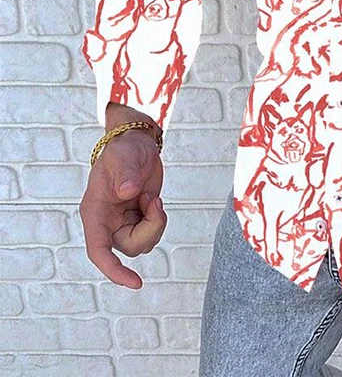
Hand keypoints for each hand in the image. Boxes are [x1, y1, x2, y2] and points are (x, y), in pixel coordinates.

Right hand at [79, 104, 166, 288]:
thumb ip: (124, 174)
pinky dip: (159, 220)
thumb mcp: (123, 158)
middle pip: (131, 247)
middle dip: (150, 228)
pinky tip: (154, 200)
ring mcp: (122, 223)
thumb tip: (128, 192)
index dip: (114, 270)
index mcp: (95, 213)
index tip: (136, 284)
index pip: (99, 250)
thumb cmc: (124, 150)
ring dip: (156, 223)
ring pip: (144, 243)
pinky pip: (152, 233)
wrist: (136, 144)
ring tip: (153, 197)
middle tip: (155, 200)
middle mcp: (106, 223)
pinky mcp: (138, 219)